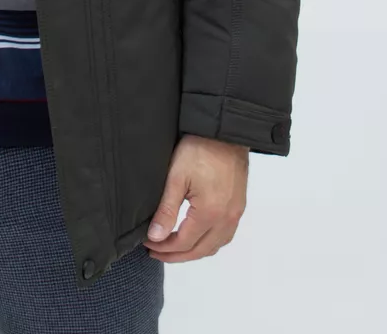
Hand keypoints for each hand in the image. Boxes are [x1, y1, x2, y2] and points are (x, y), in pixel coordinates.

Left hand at [142, 134, 248, 262]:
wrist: (224, 131)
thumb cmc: (200, 149)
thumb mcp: (176, 177)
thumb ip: (166, 210)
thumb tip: (156, 236)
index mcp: (210, 213)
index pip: (184, 243)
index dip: (164, 248)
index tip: (147, 244)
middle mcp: (227, 218)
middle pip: (201, 250)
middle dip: (177, 255)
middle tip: (156, 251)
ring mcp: (236, 213)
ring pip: (215, 245)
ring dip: (194, 251)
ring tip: (173, 248)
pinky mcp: (239, 205)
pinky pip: (225, 235)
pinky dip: (209, 242)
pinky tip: (197, 236)